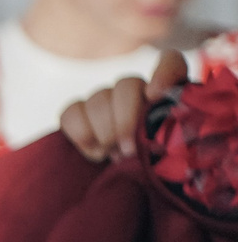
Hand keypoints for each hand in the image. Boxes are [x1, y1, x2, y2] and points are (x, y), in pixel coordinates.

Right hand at [59, 48, 186, 161]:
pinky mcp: (77, 111)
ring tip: (112, 154)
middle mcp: (135, 90)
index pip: (171, 62)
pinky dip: (81, 134)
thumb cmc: (152, 163)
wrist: (124, 180)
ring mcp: (104, 98)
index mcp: (166, 95)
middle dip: (124, 121)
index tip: (154, 95)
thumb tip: (156, 133)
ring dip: (104, 132)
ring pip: (98, 98)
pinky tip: (95, 151)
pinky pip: (71, 111)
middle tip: (128, 150)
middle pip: (127, 84)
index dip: (163, 73)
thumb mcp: (171, 154)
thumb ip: (170, 137)